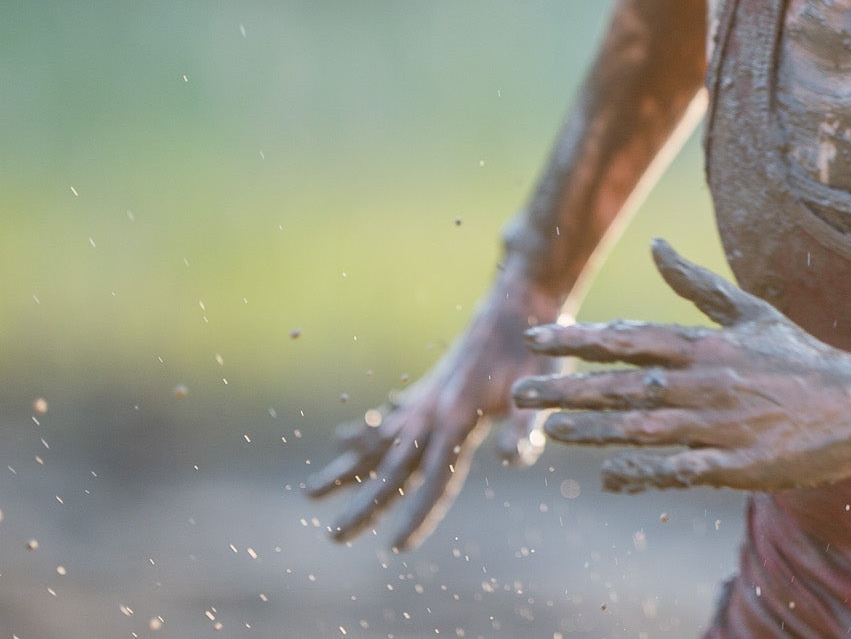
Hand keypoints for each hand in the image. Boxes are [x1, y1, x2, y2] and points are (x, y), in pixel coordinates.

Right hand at [304, 273, 560, 549]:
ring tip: (309, 493)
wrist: (519, 301)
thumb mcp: (540, 388)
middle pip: (393, 469)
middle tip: (333, 538)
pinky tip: (344, 440)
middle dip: (364, 506)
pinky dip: (364, 433)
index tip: (396, 547)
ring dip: (347, 470)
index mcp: (458, 418)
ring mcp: (426, 399)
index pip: (436, 479)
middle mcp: (432, 411)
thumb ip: (525, 426)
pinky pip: (389, 418)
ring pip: (378, 444)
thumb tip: (510, 462)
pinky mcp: (431, 388)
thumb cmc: (535, 350)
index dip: (418, 514)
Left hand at [512, 238, 850, 493]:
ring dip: (591, 430)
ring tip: (550, 430)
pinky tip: (608, 476)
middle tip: (520, 393)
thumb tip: (656, 246)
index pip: (630, 338)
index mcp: (707, 346)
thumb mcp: (752, 314)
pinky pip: (674, 471)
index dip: (580, 339)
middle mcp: (706, 384)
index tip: (536, 339)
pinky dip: (638, 473)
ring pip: (640, 430)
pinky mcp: (733, 466)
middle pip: (623, 386)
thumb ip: (698, 286)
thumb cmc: (801, 360)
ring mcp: (718, 427)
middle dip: (568, 389)